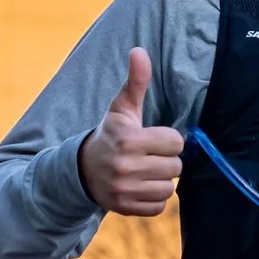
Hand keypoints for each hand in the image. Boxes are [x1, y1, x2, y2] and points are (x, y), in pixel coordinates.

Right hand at [76, 47, 184, 216]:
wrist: (82, 169)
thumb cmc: (111, 134)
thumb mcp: (122, 108)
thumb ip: (136, 81)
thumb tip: (139, 50)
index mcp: (129, 139)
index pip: (176, 142)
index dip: (168, 139)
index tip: (153, 138)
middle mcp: (126, 166)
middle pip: (176, 167)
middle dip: (166, 160)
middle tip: (149, 156)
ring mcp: (125, 190)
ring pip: (169, 188)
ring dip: (161, 180)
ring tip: (145, 171)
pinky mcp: (126, 208)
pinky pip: (159, 207)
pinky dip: (153, 199)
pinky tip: (140, 186)